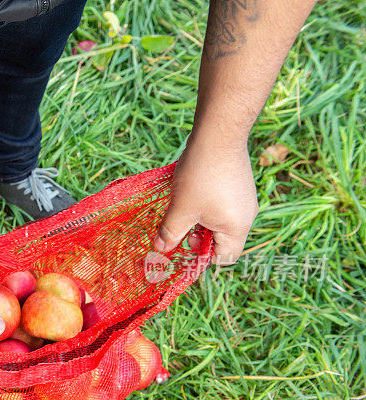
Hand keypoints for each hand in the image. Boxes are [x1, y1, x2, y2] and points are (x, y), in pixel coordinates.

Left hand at [153, 137, 258, 264]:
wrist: (217, 135)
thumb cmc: (200, 176)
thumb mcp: (180, 209)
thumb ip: (170, 233)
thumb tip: (160, 250)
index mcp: (237, 228)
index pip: (225, 257)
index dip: (202, 258)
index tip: (183, 246)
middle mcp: (247, 215)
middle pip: (223, 240)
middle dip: (198, 238)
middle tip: (181, 225)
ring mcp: (244, 199)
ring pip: (220, 221)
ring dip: (200, 220)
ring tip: (185, 206)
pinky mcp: (239, 185)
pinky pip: (222, 205)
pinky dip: (206, 205)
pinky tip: (192, 191)